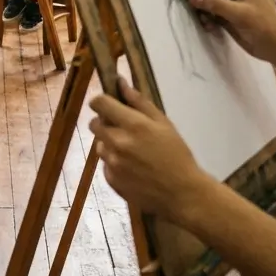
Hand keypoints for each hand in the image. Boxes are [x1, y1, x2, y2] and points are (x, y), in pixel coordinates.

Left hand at [89, 82, 210, 225]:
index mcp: (132, 125)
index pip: (99, 103)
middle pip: (94, 124)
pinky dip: (114, 162)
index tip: (109, 104)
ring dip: (110, 143)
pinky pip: (105, 164)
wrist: (182, 193)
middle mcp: (117, 142)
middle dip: (105, 122)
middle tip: (124, 128)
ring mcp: (112, 163)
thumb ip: (140, 102)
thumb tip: (120, 82)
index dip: (101, 101)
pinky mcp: (111, 180)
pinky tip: (133, 167)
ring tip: (132, 151)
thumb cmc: (177, 154)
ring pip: (100, 144)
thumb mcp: (164, 123)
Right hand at [186, 0, 275, 62]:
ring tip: (202, 18)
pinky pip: (208, 5)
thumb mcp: (240, 14)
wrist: (275, 47)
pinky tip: (209, 25)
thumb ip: (216, 4)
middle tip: (190, 2)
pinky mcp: (226, 9)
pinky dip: (205, 14)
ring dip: (201, 4)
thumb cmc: (263, 27)